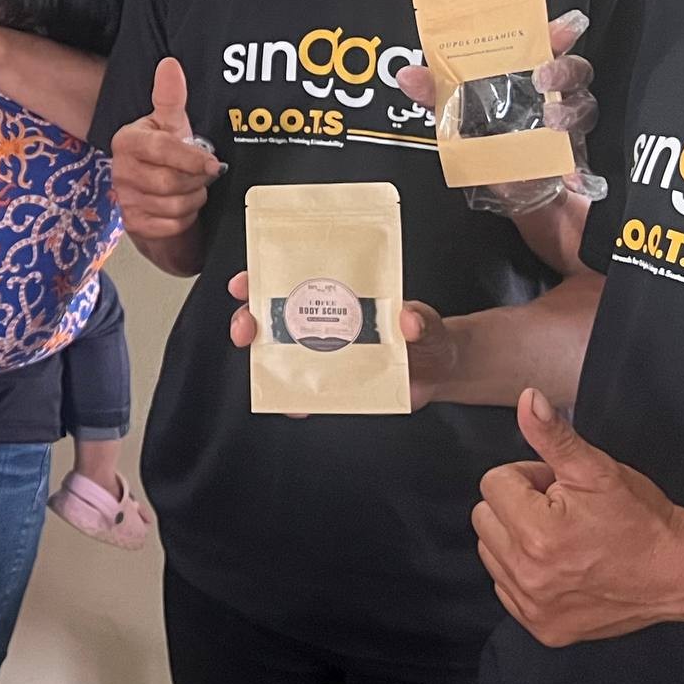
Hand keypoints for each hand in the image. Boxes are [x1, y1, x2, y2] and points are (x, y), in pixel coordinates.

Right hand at [109, 58, 220, 240]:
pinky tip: (181, 207)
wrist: (155, 193)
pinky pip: (170, 226)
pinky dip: (183, 219)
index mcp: (128, 141)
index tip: (213, 163)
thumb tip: (170, 65)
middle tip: (202, 175)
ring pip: (173, 206)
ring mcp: (125, 200)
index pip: (162, 149)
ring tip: (191, 189)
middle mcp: (121, 170)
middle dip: (195, 181)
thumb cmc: (166, 154)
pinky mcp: (134, 224)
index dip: (191, 158)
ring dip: (192, 200)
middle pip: (169, 182)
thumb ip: (171, 95)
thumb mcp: (171, 123)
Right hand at [225, 274, 458, 407]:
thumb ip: (422, 319)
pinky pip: (305, 393)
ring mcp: (325, 355)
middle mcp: (324, 323)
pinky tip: (296, 404)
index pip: (291, 279)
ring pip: (280, 355)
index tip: (244, 283)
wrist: (439, 373)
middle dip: (249, 320)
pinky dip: (296, 400)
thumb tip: (408, 318)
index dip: (261, 278)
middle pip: (272, 317)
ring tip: (265, 370)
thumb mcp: (428, 322)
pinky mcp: (333, 385)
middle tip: (246, 329)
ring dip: (264, 362)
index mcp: (337, 296)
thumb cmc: (427, 335)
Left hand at [394, 12, 602, 216]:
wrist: (518, 202)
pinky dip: (578, 167)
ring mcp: (569, 125)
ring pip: (584, 104)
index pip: (546, 46)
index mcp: (525, 80)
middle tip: (543, 79)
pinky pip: (586, 154)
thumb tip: (407, 76)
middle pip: (574, 69)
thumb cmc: (492, 152)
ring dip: (570, 111)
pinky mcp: (579, 156)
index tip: (563, 27)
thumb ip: (436, 97)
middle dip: (563, 68)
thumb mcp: (458, 122)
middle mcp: (552, 97)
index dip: (557, 32)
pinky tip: (568, 176)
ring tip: (552, 121)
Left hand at [473, 389, 683, 646]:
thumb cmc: (642, 519)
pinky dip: (525, 574)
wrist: (680, 573)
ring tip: (564, 539)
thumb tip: (527, 400)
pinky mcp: (542, 629)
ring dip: (517, 540)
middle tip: (564, 513)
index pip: (494, 482)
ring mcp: (533, 607)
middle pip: (484, 517)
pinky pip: (506, 588)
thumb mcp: (598, 469)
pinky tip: (562, 568)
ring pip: (490, 552)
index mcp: (538, 532)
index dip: (529, 478)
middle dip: (518, 507)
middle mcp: (528, 575)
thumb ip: (554, 435)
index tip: (562, 490)